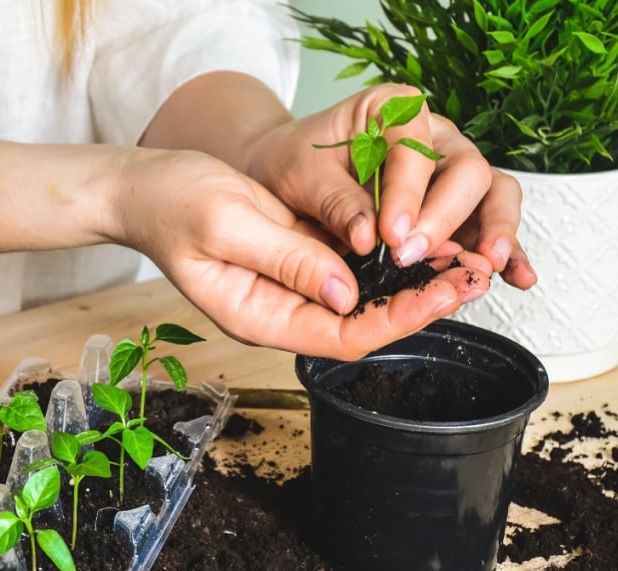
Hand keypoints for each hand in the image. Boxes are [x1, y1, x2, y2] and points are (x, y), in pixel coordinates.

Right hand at [113, 148, 493, 360]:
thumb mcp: (228, 225)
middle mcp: (283, 310)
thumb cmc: (173, 204)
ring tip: (464, 258)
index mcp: (260, 317)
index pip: (344, 336)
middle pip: (363, 324)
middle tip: (472, 277)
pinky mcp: (300, 258)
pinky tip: (425, 236)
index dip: (398, 320)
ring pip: (365, 297)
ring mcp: (293, 285)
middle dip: (421, 304)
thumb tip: (347, 291)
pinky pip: (354, 266)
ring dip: (414, 280)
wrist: (145, 187)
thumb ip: (287, 260)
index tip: (442, 294)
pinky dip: (391, 255)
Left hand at [243, 83, 536, 289]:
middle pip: (467, 169)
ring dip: (495, 231)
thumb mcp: (300, 175)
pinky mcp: (456, 207)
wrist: (286, 174)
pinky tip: (517, 275)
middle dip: (446, 218)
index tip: (390, 234)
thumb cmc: (294, 164)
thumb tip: (367, 236)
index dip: (408, 194)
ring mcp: (450, 171)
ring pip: (493, 192)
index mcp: (394, 110)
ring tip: (487, 265)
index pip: (416, 150)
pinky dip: (506, 250)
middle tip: (415, 255)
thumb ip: (336, 201)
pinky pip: (489, 223)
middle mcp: (433, 135)